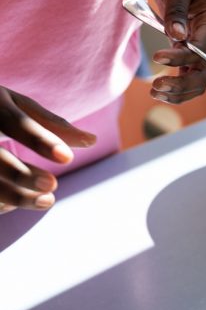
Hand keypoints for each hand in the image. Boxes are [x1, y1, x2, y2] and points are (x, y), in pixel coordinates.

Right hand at [0, 87, 95, 211]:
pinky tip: (15, 204)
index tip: (66, 158)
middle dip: (23, 174)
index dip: (40, 140)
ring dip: (15, 196)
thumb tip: (92, 141)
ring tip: (47, 201)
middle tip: (53, 185)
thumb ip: (51, 125)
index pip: (16, 122)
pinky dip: (0, 203)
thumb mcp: (14, 105)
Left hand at [149, 0, 205, 104]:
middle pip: (204, 75)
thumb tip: (177, 36)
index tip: (157, 56)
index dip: (180, 58)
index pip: (200, 51)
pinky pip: (187, 75)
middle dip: (182, 85)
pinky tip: (159, 90)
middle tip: (156, 87)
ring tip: (155, 92)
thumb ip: (176, 10)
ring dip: (179, 91)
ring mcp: (202, 48)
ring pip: (197, 81)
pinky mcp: (190, 51)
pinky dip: (176, 86)